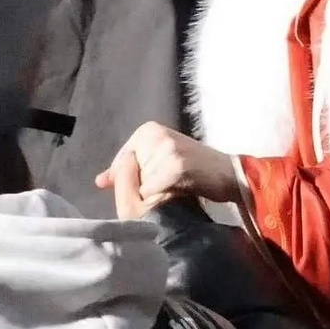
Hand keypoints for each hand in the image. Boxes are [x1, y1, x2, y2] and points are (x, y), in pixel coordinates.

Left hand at [95, 122, 238, 209]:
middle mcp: (155, 134)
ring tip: (176, 188)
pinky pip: (152, 191)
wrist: (230, 174)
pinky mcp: (176, 166)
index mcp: (148, 130)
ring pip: (140, 184)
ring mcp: (167, 149)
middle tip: (169, 186)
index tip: (150, 184)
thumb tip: (99, 181)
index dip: (129, 179)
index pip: (122, 161)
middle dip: (142, 186)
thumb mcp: (158, 163)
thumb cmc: (193, 171)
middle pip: (129, 174)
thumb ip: (128, 171)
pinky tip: (179, 193)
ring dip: (153, 195)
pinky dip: (161, 199)